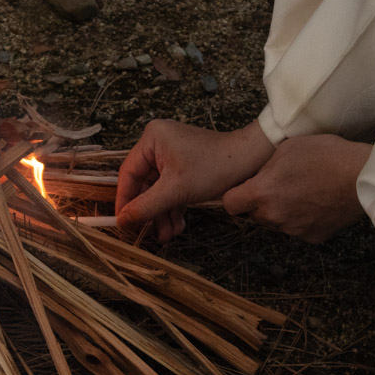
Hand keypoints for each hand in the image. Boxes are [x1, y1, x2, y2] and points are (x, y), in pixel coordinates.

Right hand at [116, 119, 274, 242]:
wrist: (252, 161)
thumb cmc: (215, 166)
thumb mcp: (176, 190)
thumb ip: (146, 207)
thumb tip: (122, 221)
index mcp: (152, 139)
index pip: (128, 174)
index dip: (125, 200)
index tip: (122, 222)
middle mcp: (159, 144)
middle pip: (144, 185)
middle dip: (149, 211)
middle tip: (148, 233)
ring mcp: (172, 156)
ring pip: (158, 191)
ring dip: (162, 214)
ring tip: (167, 235)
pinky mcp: (185, 167)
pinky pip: (171, 190)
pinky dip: (173, 207)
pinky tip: (177, 226)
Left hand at [222, 135, 371, 242]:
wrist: (361, 176)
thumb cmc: (325, 155)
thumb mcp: (287, 148)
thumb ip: (266, 167)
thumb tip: (260, 177)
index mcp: (262, 193)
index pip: (231, 204)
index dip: (235, 195)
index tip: (245, 189)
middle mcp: (274, 216)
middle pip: (255, 214)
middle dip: (262, 202)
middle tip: (281, 185)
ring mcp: (293, 229)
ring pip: (277, 222)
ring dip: (283, 211)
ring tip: (304, 191)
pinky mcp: (313, 237)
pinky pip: (299, 229)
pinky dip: (303, 219)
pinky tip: (318, 202)